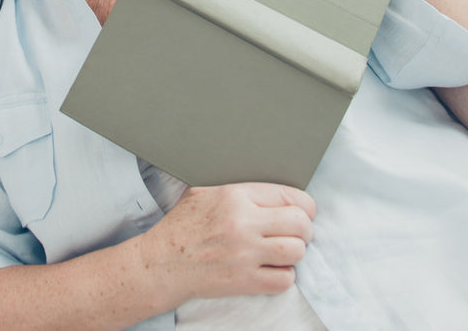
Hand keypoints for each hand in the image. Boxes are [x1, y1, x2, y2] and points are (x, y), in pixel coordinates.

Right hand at [139, 183, 314, 302]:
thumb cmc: (183, 225)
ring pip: (296, 251)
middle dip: (305, 229)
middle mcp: (244, 223)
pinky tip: (273, 269)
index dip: (304, 205)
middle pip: (300, 223)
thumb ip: (237, 187)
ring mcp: (245, 254)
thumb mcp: (204, 191)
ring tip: (285, 251)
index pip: (289, 195)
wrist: (163, 262)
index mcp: (235, 195)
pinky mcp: (245, 281)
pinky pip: (284, 280)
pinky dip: (284, 276)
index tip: (304, 211)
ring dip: (295, 253)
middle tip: (298, 233)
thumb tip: (267, 187)